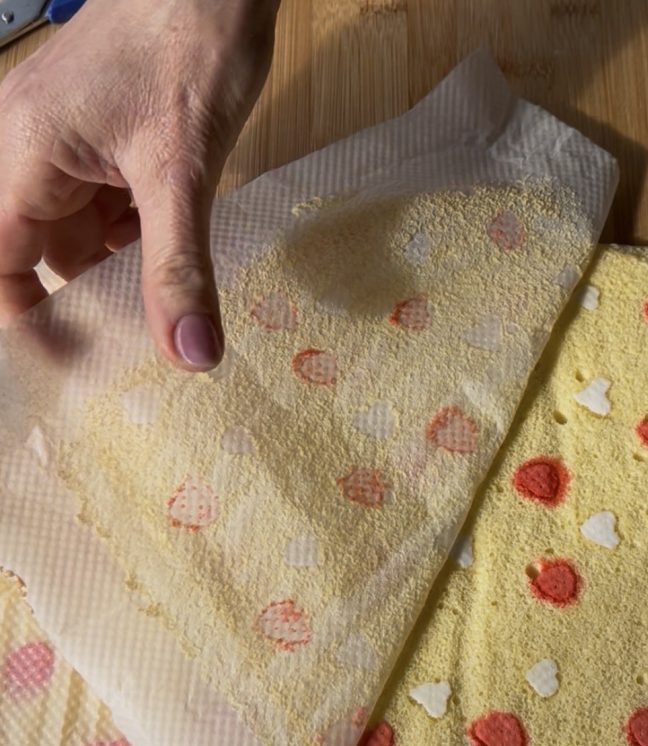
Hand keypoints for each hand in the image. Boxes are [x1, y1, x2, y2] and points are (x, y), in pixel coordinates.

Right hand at [0, 0, 277, 369]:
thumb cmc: (188, 44)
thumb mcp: (184, 172)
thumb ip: (180, 268)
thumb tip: (190, 352)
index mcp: (24, 153)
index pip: (1, 261)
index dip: (29, 316)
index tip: (74, 361)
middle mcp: (31, 145)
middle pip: (43, 251)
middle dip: (93, 291)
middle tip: (144, 337)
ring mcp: (69, 138)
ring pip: (82, 229)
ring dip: (125, 261)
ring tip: (173, 292)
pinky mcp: (105, 133)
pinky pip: (108, 201)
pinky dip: (141, 229)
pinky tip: (179, 241)